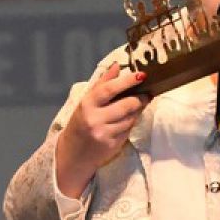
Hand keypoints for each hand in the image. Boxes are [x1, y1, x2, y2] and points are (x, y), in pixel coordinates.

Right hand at [54, 62, 147, 195]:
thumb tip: (117, 66)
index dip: (127, 81)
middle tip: (146, 93)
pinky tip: (129, 119)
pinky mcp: (112, 145)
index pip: (109, 89)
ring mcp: (104, 133)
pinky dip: (132, 123)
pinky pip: (129, 130)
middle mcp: (95, 119)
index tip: (141, 75)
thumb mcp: (86, 102)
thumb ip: (102, 84)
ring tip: (138, 105)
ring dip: (137, 111)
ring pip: (130, 118)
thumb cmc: (80, 123)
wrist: (73, 154)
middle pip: (126, 105)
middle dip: (140, 98)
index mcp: (87, 104)